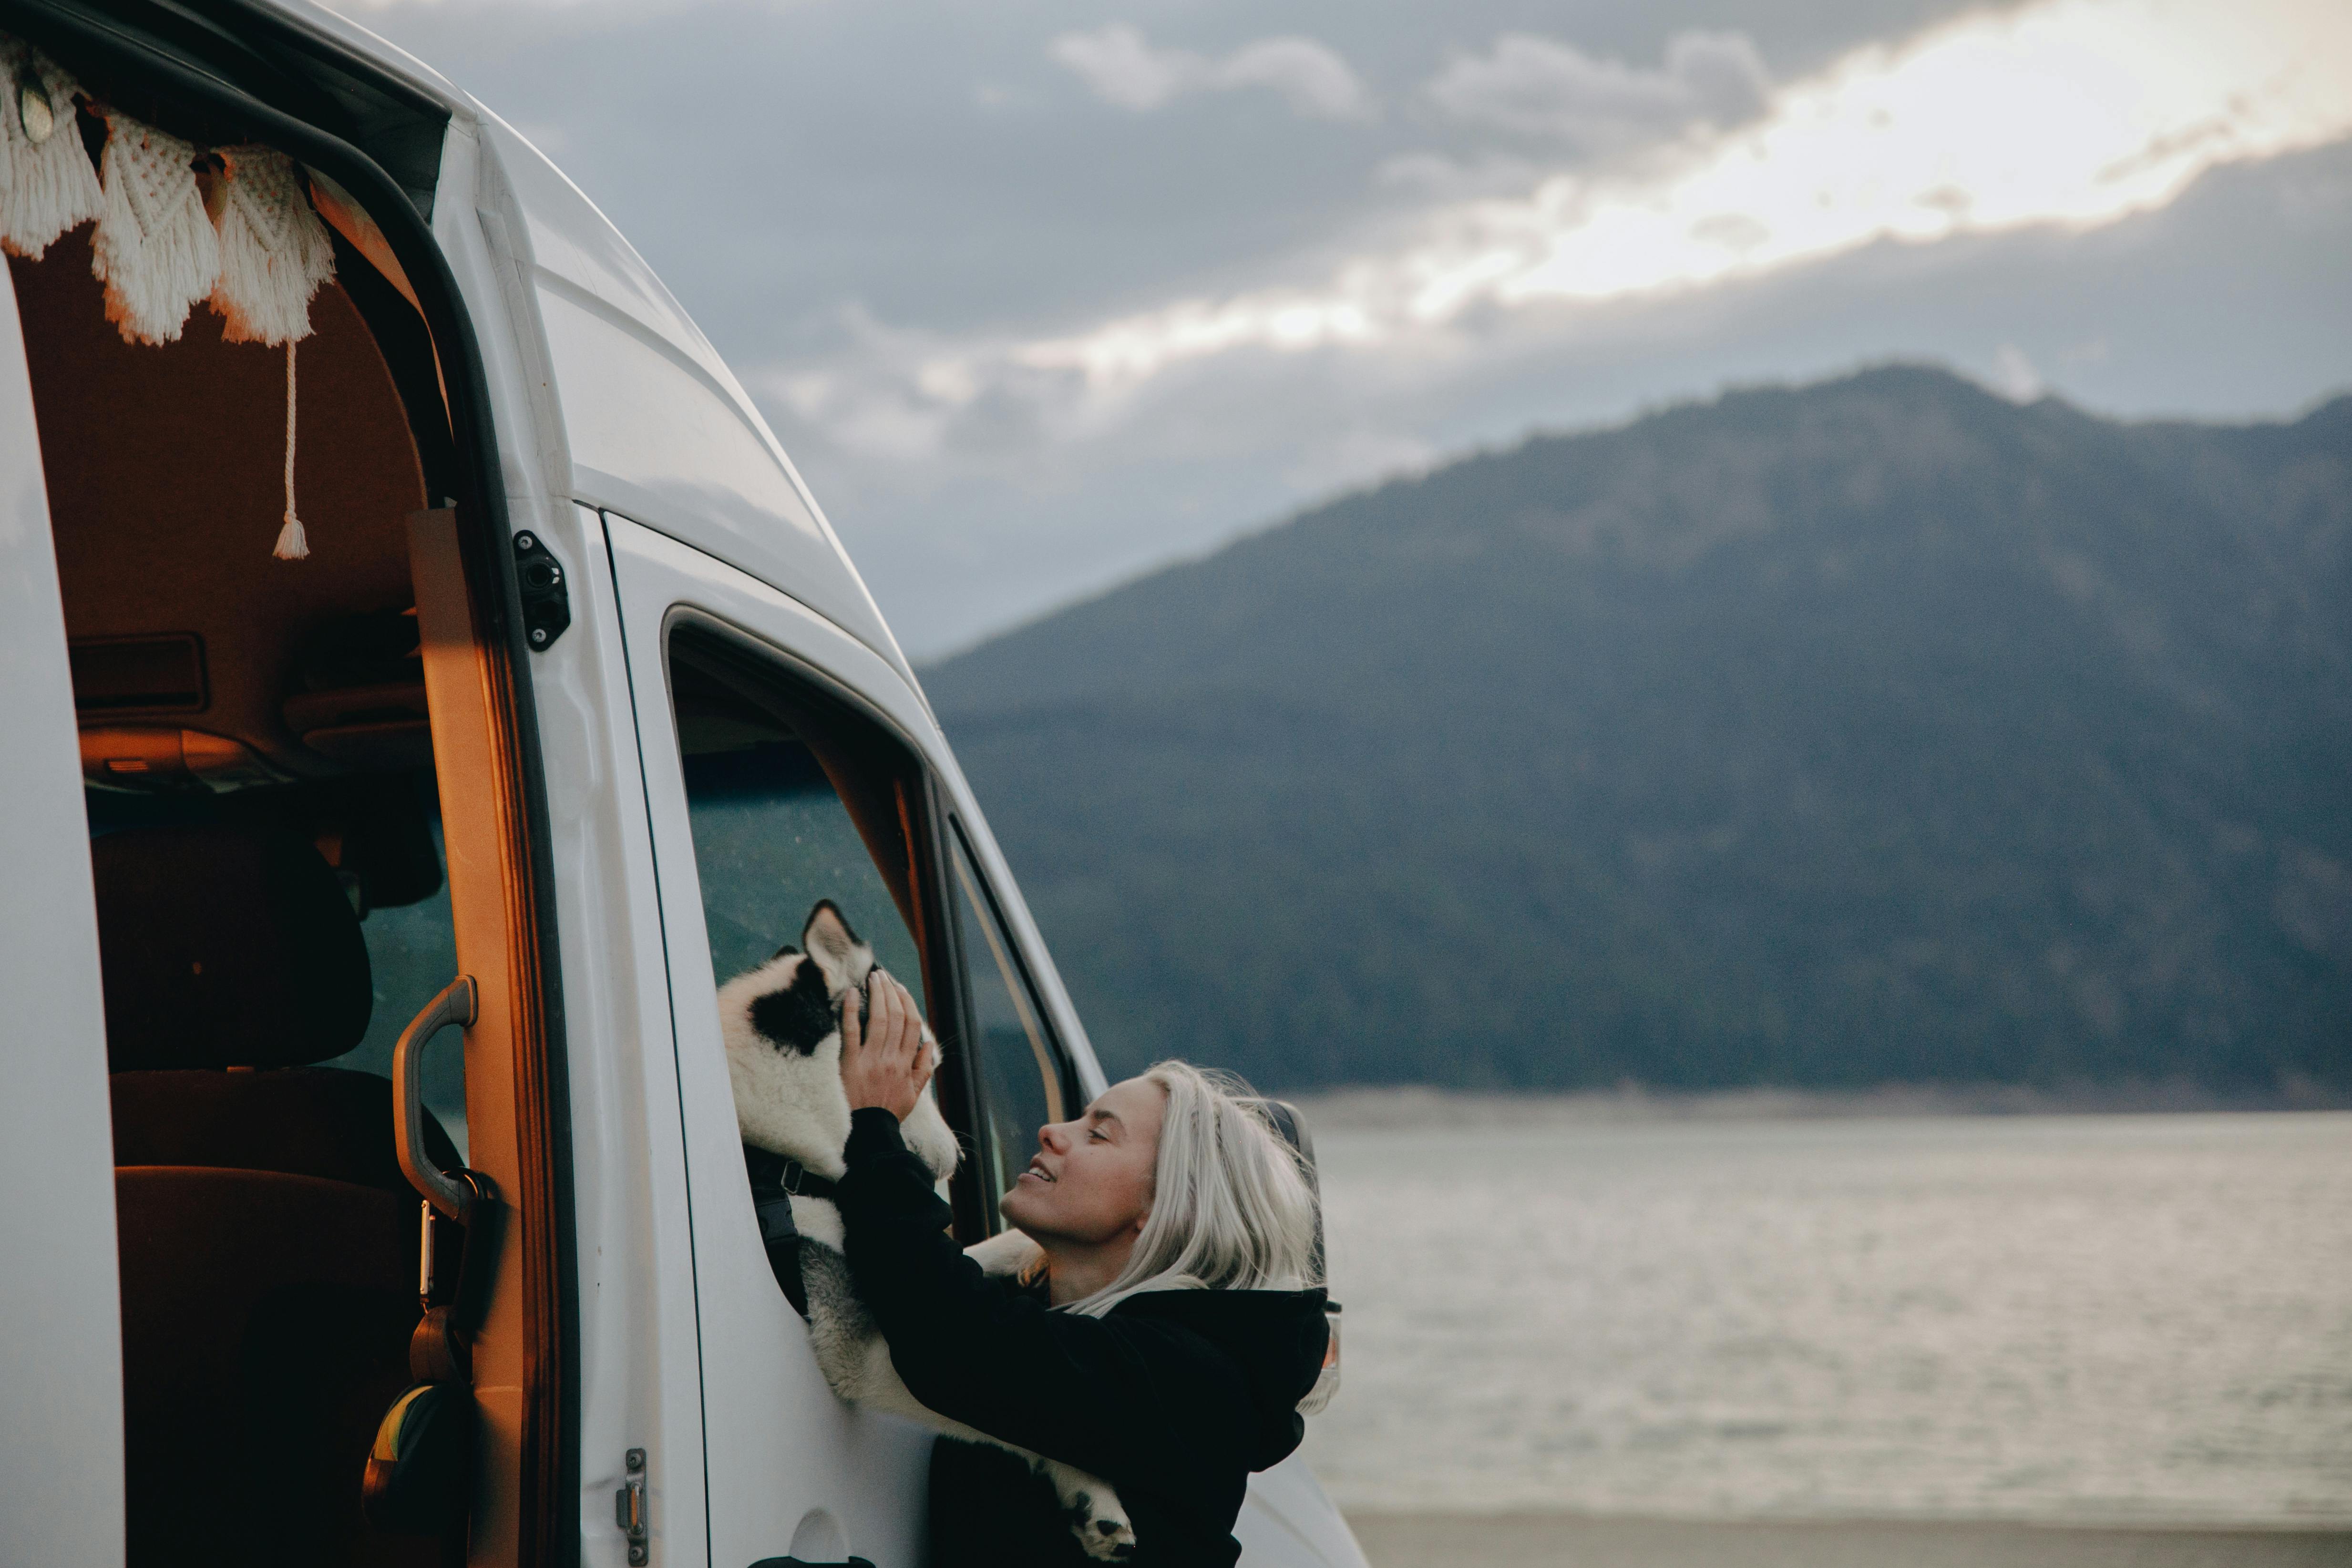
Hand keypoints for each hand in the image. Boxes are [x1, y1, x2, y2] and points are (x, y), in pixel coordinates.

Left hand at [839, 969, 934, 1120]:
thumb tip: (929, 1045)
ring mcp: (871, 1060)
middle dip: (891, 992)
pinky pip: (852, 1032)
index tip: (900, 988)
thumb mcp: (914, 1095)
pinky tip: (852, 994)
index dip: (907, 1003)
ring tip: (873, 978)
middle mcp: (891, 1058)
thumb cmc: (889, 1113)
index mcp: (906, 1064)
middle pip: (896, 1017)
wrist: (869, 1133)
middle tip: (883, 975)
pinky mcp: (851, 1064)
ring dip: (877, 995)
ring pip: (879, 1019)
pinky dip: (852, 1011)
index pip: (912, 1025)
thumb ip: (923, 1069)